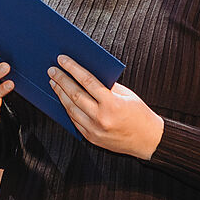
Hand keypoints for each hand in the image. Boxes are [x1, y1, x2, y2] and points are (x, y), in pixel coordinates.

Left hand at [48, 55, 162, 158]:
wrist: (148, 140)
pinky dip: (67, 108)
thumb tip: (86, 74)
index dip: (72, 68)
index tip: (62, 59)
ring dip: (60, 94)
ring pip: (70, 108)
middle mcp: (101, 117)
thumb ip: (107, 85)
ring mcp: (94, 129)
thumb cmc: (139, 114)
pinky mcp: (91, 138)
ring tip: (53, 83)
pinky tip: (62, 99)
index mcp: (112, 103)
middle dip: (61, 80)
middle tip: (52, 70)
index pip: (87, 81)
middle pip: (74, 94)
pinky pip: (74, 121)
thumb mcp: (127, 94)